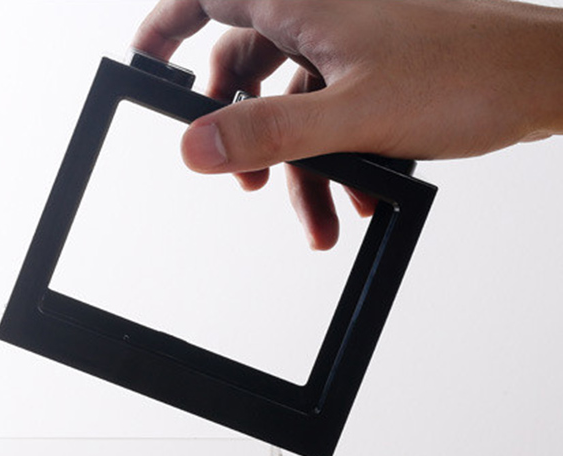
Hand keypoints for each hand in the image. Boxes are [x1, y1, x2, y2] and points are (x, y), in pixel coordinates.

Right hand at [132, 0, 562, 247]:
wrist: (541, 82)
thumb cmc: (464, 78)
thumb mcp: (350, 117)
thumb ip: (266, 132)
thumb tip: (192, 148)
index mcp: (305, 4)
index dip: (166, 28)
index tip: (144, 67)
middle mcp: (320, 16)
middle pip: (246, 64)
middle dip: (238, 129)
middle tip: (238, 179)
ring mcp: (347, 44)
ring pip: (292, 103)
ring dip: (296, 167)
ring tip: (314, 222)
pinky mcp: (373, 70)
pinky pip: (330, 115)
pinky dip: (334, 158)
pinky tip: (356, 196)